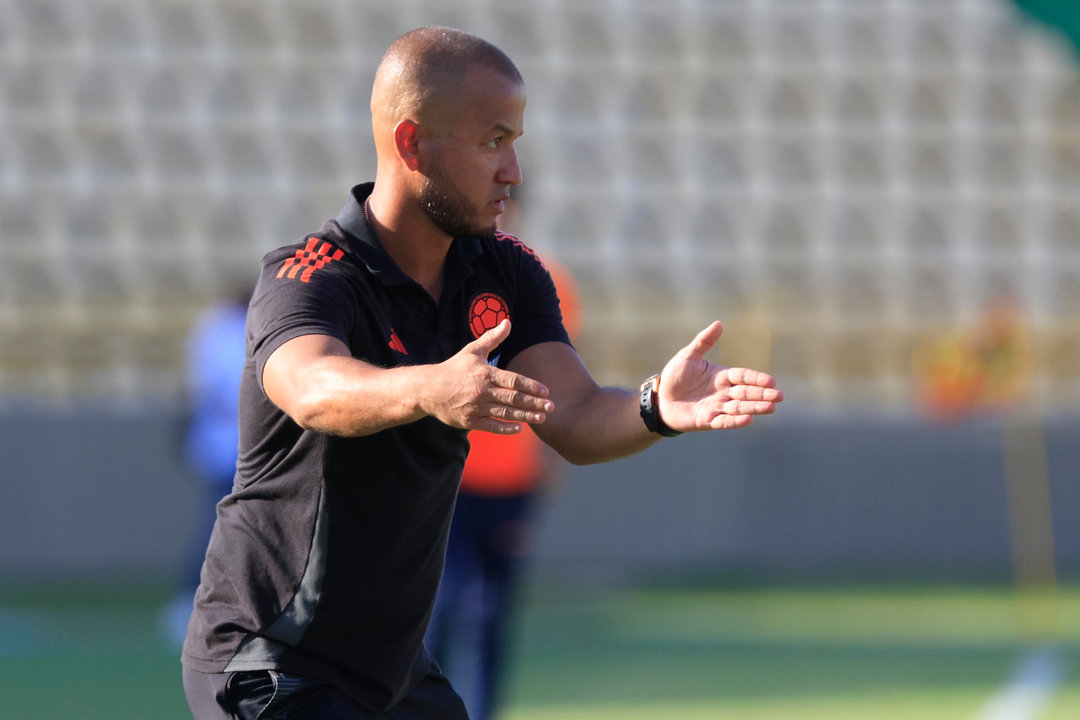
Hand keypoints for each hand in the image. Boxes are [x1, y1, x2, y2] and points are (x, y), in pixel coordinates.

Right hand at [428, 320, 553, 433]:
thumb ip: (492, 337)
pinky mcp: (470, 421)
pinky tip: (520, 428)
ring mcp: (476, 408)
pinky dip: (506, 428)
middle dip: (534, 403)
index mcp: (486, 373)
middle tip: (551, 406)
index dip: (531, 386)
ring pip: (506, 413)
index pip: (514, 380)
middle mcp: (482, 391)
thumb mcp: (473, 350)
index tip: (546, 391)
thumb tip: (508, 321)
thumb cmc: (454, 368)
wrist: (428, 389)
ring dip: (525, 416)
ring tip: (541, 417)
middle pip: (513, 398)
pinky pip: (492, 426)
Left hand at [658, 321, 782, 431]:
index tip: (772, 381)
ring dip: (755, 408)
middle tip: (779, 396)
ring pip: (739, 408)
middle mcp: (723, 393)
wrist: (660, 398)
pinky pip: (724, 421)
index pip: (743, 377)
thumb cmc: (675, 376)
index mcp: (722, 376)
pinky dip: (736, 421)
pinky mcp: (707, 421)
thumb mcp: (688, 356)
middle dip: (762, 395)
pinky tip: (749, 420)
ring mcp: (716, 407)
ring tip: (771, 408)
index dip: (757, 379)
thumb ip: (703, 342)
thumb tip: (719, 323)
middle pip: (746, 393)